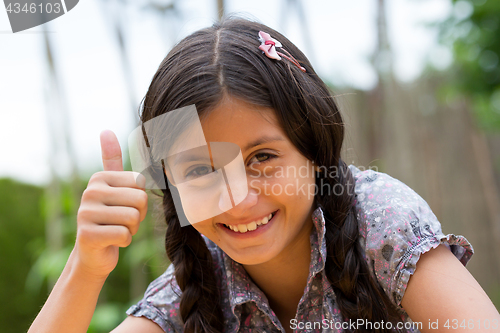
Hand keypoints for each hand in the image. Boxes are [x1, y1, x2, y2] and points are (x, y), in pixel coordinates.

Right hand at [74, 130, 147, 278]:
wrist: (93, 254)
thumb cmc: (110, 218)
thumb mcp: (112, 188)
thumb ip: (111, 160)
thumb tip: (105, 129)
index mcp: (100, 178)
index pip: (141, 183)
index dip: (140, 199)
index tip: (124, 206)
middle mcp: (90, 192)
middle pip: (140, 200)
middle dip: (138, 216)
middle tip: (122, 222)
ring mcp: (85, 213)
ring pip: (133, 218)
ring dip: (131, 230)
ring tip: (116, 230)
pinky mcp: (87, 235)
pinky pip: (124, 235)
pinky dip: (124, 242)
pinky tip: (111, 242)